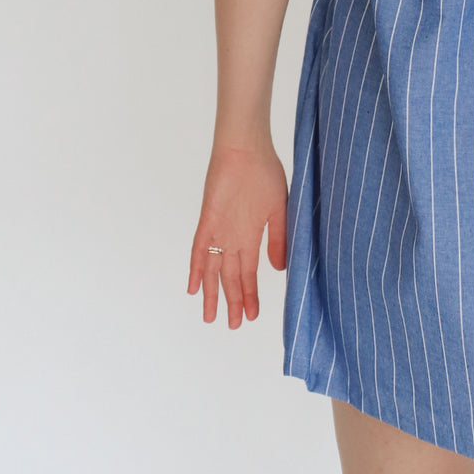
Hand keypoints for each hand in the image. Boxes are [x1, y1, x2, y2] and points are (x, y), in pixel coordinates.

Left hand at [187, 142, 288, 327]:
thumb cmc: (265, 171)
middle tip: (234, 325)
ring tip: (212, 318)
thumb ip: (279, 239)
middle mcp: (233, 237)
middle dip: (232, 302)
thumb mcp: (279, 208)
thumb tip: (279, 269)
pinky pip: (200, 249)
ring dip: (213, 294)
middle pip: (230, 277)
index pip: (248, 273)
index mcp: (252, 235)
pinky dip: (197, 268)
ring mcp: (220, 230)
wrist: (247, 148)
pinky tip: (194, 287)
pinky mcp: (208, 220)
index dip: (249, 294)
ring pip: (214, 270)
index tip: (253, 315)